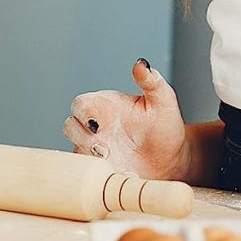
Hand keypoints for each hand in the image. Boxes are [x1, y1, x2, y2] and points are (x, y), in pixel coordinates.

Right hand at [63, 59, 187, 178]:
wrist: (171, 161)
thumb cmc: (166, 127)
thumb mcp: (163, 102)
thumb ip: (152, 82)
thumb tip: (141, 64)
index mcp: (105, 106)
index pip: (80, 104)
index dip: (83, 112)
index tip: (99, 123)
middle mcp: (95, 128)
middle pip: (69, 127)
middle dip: (82, 138)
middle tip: (106, 148)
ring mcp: (94, 151)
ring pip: (74, 153)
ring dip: (88, 159)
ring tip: (113, 164)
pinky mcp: (98, 172)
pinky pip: (85, 175)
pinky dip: (96, 177)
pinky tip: (118, 177)